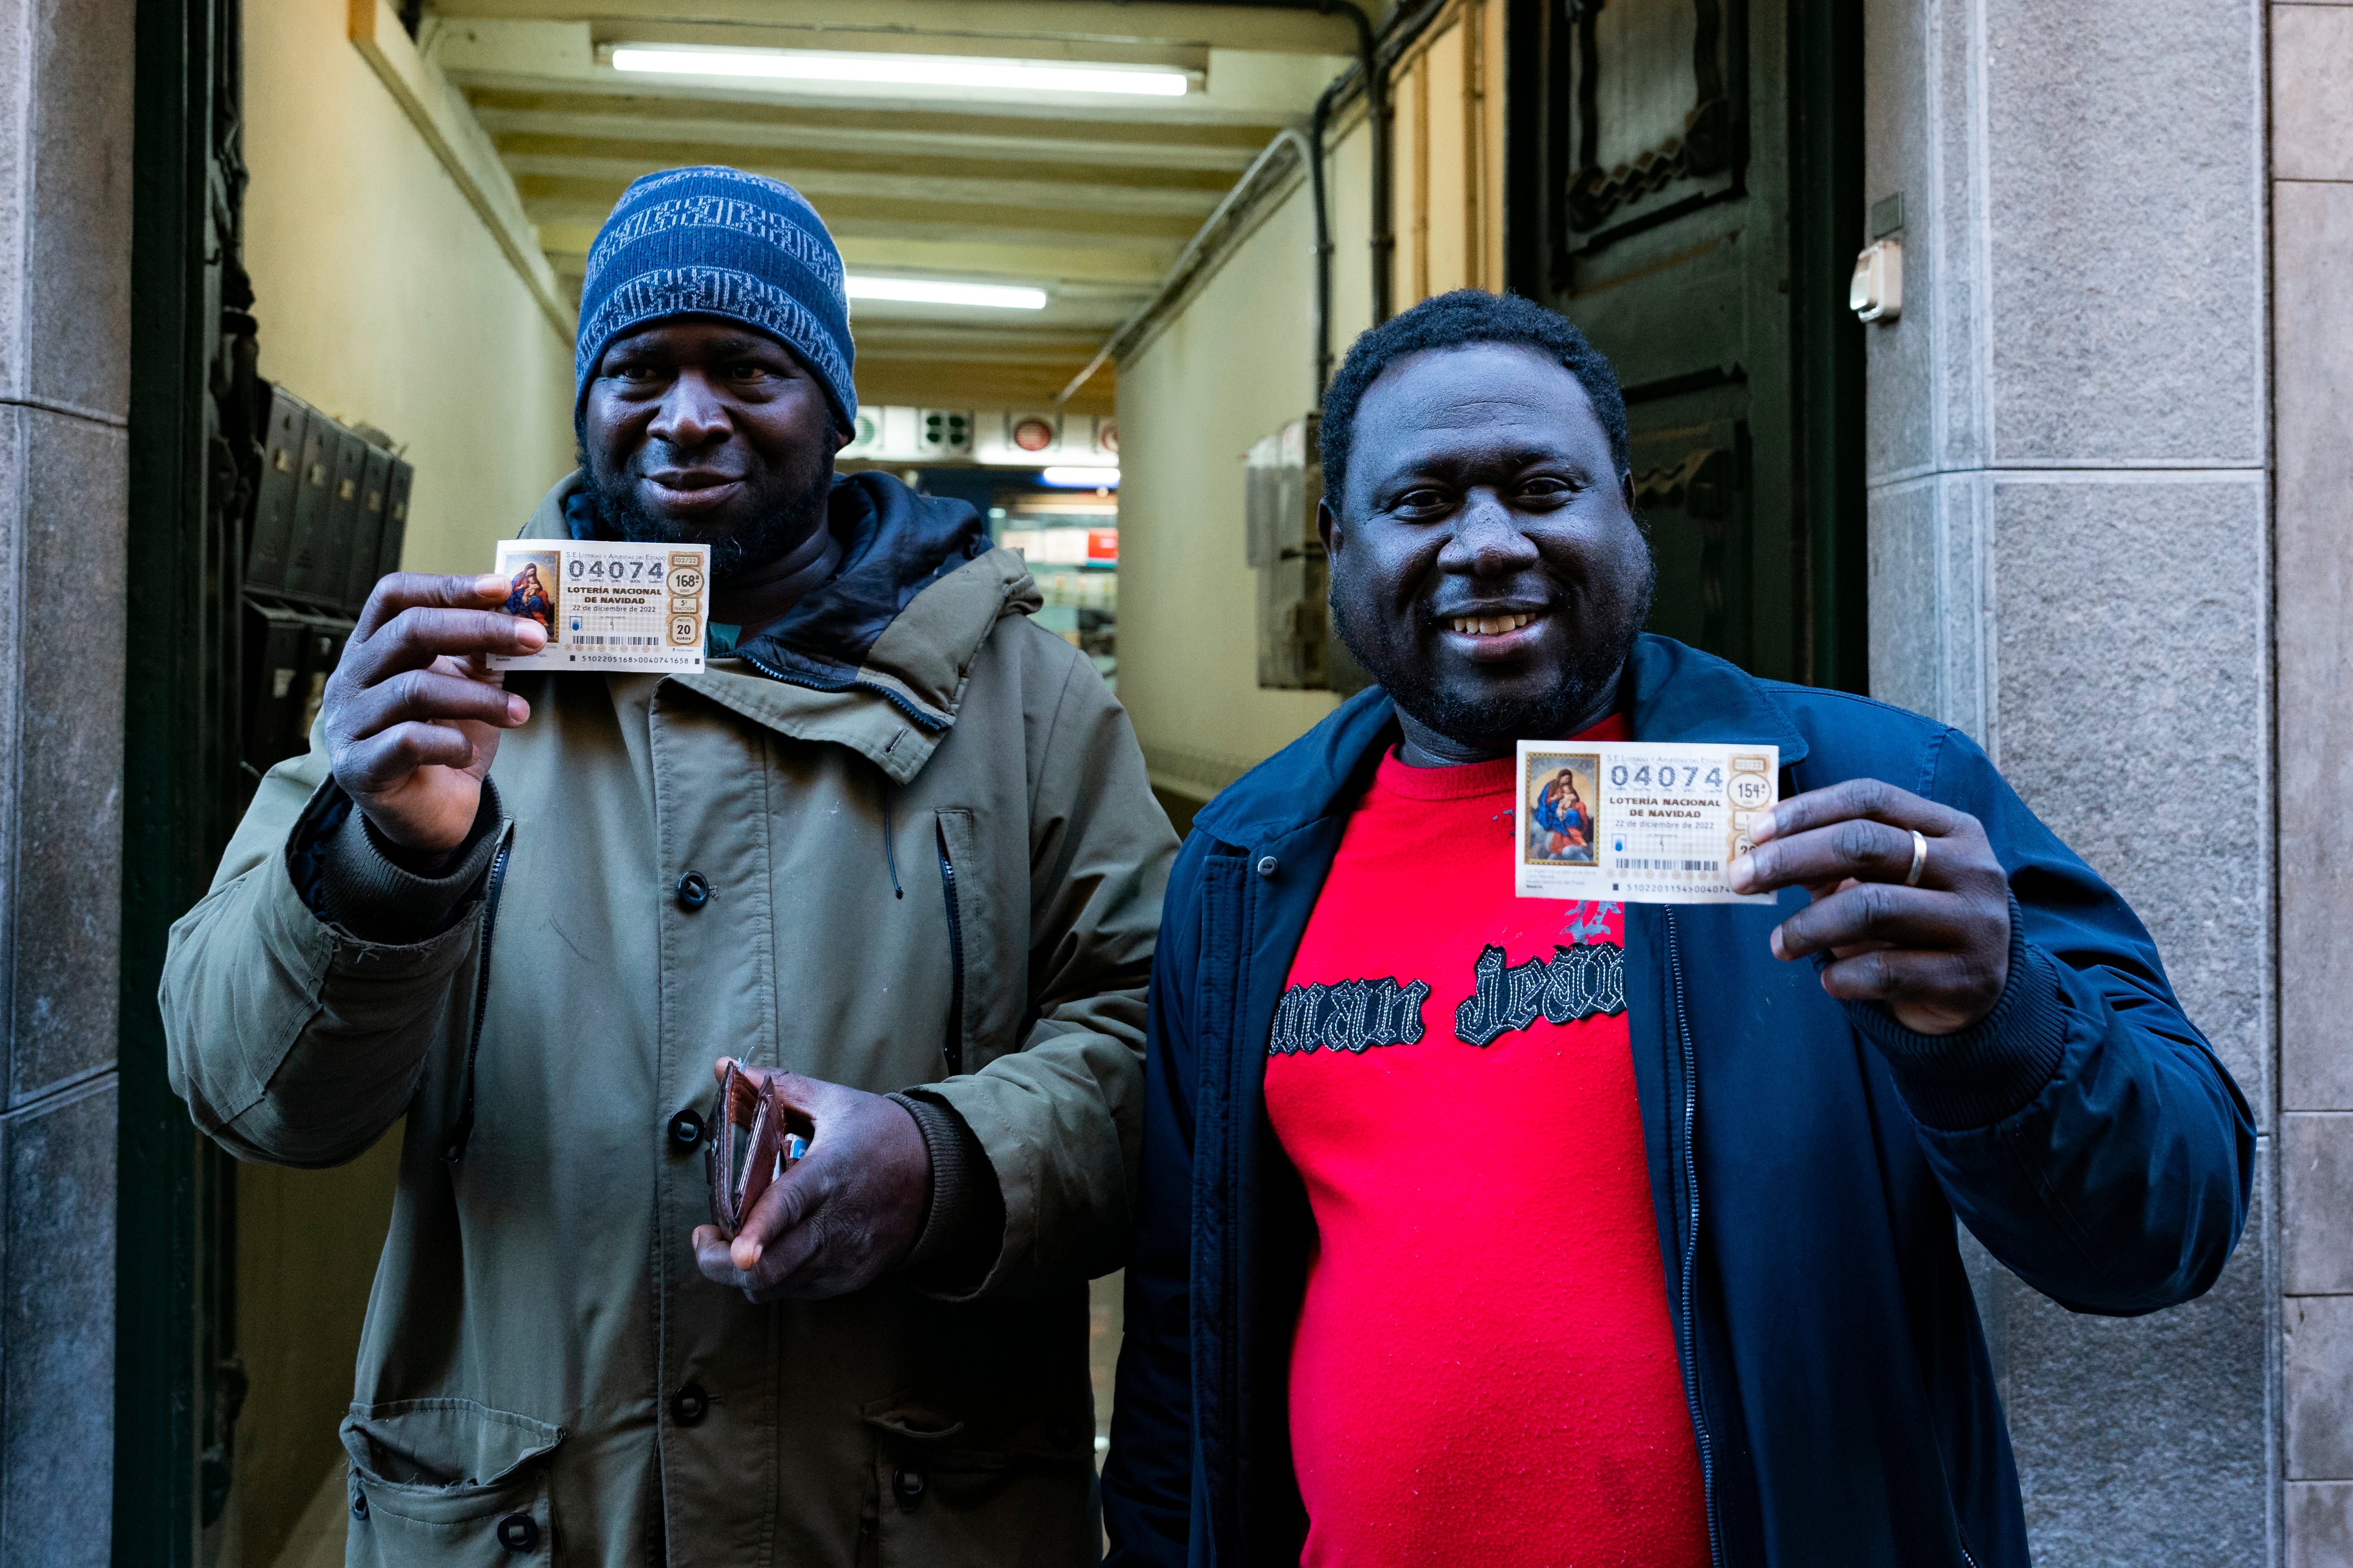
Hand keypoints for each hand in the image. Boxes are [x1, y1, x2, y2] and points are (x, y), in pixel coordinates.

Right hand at [323, 574, 545, 857]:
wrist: (430, 814)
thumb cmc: (446, 740)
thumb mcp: (466, 686)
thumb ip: (479, 652)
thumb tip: (516, 613)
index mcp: (371, 647)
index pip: (395, 596)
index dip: (447, 586)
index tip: (502, 587)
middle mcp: (350, 678)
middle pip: (409, 632)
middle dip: (479, 630)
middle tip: (534, 639)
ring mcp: (348, 723)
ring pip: (415, 689)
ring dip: (480, 697)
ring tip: (521, 713)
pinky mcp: (359, 767)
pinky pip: (408, 741)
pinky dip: (450, 743)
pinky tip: (469, 751)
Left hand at [692, 1061, 931, 1301]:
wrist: (940, 1175)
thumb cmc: (881, 1134)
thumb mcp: (833, 1102)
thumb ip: (774, 1088)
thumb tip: (724, 1067)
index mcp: (830, 1172)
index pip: (788, 1207)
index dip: (757, 1233)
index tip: (735, 1251)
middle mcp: (838, 1223)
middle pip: (772, 1267)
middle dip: (723, 1265)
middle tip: (707, 1239)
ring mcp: (845, 1257)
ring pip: (778, 1286)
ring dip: (743, 1273)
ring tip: (733, 1244)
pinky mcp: (851, 1278)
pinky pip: (799, 1291)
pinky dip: (776, 1277)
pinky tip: (774, 1250)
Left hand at [1727, 778, 2011, 1035]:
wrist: (1977, 994)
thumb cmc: (1915, 923)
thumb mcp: (1884, 881)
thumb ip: (1834, 860)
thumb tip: (1759, 847)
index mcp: (1951, 829)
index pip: (1871, 798)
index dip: (1808, 809)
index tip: (1754, 831)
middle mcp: (1972, 868)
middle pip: (1865, 845)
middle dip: (1790, 859)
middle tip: (1739, 879)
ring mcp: (1976, 923)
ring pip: (1872, 907)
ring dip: (1808, 926)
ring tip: (1778, 945)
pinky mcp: (1968, 977)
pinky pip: (1886, 970)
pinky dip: (1842, 975)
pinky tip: (1826, 980)